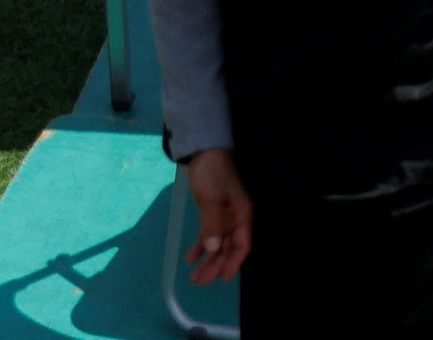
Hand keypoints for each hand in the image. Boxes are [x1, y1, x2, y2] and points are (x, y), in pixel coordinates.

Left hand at [183, 152, 256, 281]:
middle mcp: (235, 219)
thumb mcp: (212, 198)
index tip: (223, 278)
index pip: (242, 245)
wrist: (204, 151)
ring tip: (194, 277)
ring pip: (217, 245)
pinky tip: (190, 259)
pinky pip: (208, 235)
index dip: (234, 263)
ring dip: (208, 261)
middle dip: (216, 266)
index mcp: (242, 215)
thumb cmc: (213, 173)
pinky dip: (200, 247)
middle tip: (200, 281)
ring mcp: (224, 217)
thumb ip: (212, 224)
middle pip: (228, 249)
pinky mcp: (212, 213)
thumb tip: (213, 250)